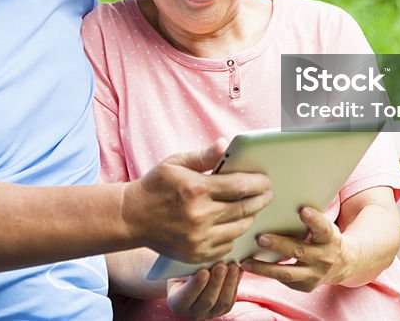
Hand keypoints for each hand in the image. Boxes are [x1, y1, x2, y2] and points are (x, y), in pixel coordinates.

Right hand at [122, 139, 272, 263]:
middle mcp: (200, 216)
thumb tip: (225, 145)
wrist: (132, 218)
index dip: (258, 183)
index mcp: (196, 189)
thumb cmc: (155, 186)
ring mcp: (199, 239)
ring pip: (240, 228)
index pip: (240, 186)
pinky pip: (228, 245)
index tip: (266, 180)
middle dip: (261, 199)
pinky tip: (232, 224)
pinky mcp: (197, 254)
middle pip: (245, 208)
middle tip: (267, 193)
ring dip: (250, 217)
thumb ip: (203, 156)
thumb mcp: (176, 163)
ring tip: (251, 207)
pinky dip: (234, 234)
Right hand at [167, 262, 242, 318]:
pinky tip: (239, 270)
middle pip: (207, 301)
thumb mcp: (177, 271)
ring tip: (233, 266)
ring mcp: (209, 313)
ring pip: (222, 302)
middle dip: (216, 282)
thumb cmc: (179, 273)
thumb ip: (187, 268)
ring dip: (229, 283)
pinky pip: (231, 299)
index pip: (187, 297)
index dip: (196, 285)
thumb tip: (200, 258)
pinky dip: (236, 284)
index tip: (204, 272)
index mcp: (177, 303)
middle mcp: (193, 312)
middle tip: (221, 265)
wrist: (186, 283)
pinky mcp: (222, 310)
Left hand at [240, 206, 348, 292]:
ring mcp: (316, 275)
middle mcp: (325, 258)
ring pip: (287, 273)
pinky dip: (267, 274)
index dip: (314, 220)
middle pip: (300, 251)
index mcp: (330, 238)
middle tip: (260, 238)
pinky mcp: (307, 287)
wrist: (344, 264)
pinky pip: (285, 281)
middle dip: (279, 245)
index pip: (323, 228)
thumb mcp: (325, 226)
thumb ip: (310, 219)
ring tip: (246, 262)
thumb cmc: (325, 237)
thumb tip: (278, 202)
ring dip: (264, 268)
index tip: (302, 210)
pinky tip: (251, 268)